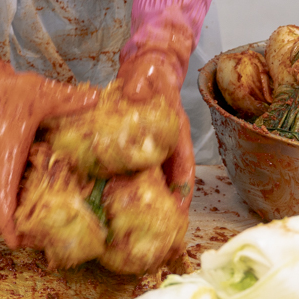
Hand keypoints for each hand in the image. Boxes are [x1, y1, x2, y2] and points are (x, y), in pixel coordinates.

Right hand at [0, 60, 98, 247]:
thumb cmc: (8, 93)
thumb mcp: (42, 94)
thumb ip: (69, 99)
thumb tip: (95, 98)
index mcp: (8, 156)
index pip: (1, 200)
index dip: (8, 224)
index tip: (20, 242)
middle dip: (12, 228)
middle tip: (37, 239)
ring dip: (12, 216)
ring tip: (39, 226)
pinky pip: (1, 190)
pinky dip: (13, 202)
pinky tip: (35, 202)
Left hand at [118, 29, 195, 212]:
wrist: (146, 66)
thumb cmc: (152, 73)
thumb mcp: (146, 75)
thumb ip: (141, 82)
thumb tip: (133, 93)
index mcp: (177, 134)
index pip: (185, 168)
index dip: (183, 192)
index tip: (178, 214)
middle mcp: (168, 145)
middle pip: (170, 182)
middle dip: (165, 206)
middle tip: (155, 233)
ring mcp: (154, 148)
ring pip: (154, 180)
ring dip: (147, 200)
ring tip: (134, 226)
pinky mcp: (138, 148)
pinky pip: (137, 171)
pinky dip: (130, 186)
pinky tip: (113, 199)